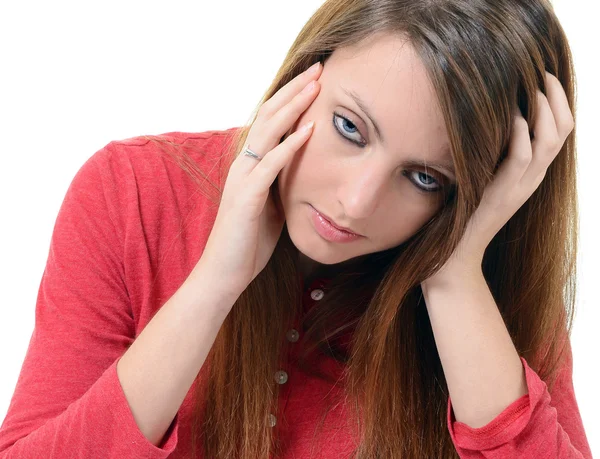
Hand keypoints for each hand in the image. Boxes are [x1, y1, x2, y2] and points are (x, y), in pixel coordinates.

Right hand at [198, 61, 322, 298]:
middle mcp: (243, 165)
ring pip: (267, 132)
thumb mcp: (272, 207)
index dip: (291, 99)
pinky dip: (290, 145)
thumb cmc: (247, 243)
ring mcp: (242, 179)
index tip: (315, 81)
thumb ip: (281, 184)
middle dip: (294, 90)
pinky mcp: (246, 197)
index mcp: (250, 166)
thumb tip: (301, 171)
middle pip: (268, 116)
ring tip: (315, 85)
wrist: (224, 274)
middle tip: (319, 67)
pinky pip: (270, 165)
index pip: (270, 123)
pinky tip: (310, 130)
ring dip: (293, 107)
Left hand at [429, 71, 574, 280]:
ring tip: (534, 85)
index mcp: (530, 173)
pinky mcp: (502, 194)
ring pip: (550, 142)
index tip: (545, 76)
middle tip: (543, 72)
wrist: (454, 254)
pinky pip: (521, 158)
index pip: (559, 132)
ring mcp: (520, 187)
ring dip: (544, 110)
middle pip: (563, 132)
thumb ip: (489, 152)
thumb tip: (481, 118)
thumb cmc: (460, 212)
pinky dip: (521, 133)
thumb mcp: (481, 175)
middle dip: (557, 98)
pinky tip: (513, 115)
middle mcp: (532, 179)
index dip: (558, 103)